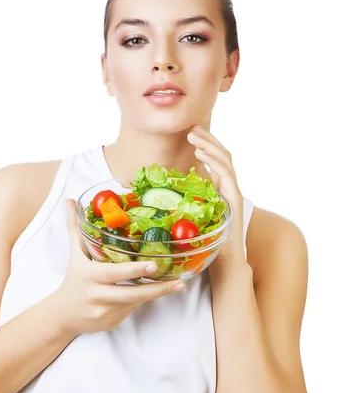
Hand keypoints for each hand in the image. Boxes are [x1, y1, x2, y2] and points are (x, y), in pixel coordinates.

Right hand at [57, 199, 185, 335]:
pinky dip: (142, 302)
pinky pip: (130, 311)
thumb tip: (71, 201)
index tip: (154, 264)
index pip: (115, 273)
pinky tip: (153, 292)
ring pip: (135, 302)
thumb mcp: (75, 254)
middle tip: (178, 281)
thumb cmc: (73, 280)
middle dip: (156, 289)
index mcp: (90, 275)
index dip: (135, 270)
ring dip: (155, 294)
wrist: (62, 315)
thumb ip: (75, 228)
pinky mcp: (110, 323)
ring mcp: (104, 311)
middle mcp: (97, 295)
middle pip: (131, 294)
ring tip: (177, 285)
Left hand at [187, 125, 245, 266]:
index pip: (216, 161)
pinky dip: (214, 161)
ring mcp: (234, 193)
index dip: (205, 145)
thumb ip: (182, 205)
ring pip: (225, 161)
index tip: (190, 135)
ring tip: (194, 136)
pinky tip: (201, 154)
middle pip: (221, 156)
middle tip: (191, 127)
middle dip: (207, 139)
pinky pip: (226, 175)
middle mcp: (229, 188)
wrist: (225, 264)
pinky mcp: (235, 201)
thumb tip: (155, 197)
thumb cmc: (206, 245)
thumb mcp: (190, 218)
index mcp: (220, 190)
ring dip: (209, 145)